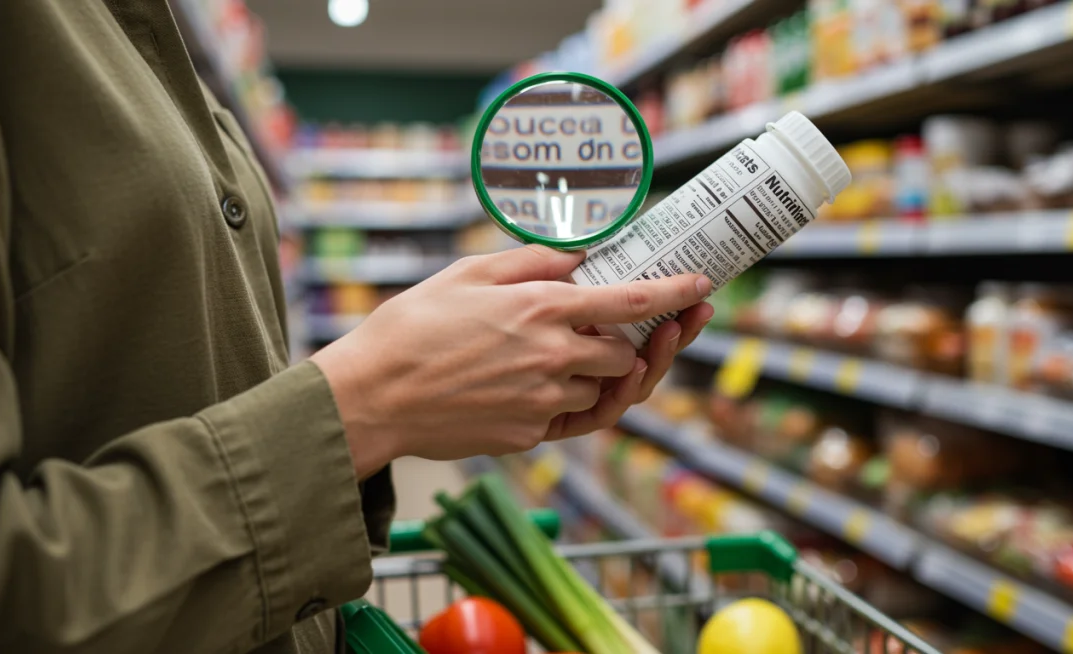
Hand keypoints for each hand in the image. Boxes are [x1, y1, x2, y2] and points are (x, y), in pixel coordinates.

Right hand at [311, 246, 712, 478]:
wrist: (371, 396)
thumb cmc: (413, 326)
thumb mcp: (468, 272)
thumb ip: (531, 261)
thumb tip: (578, 257)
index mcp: (542, 309)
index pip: (633, 301)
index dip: (676, 294)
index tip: (701, 287)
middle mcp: (552, 357)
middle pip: (626, 355)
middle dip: (627, 344)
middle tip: (612, 330)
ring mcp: (542, 402)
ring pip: (600, 391)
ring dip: (593, 374)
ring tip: (556, 355)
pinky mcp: (528, 435)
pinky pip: (567, 418)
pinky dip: (563, 400)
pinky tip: (533, 382)